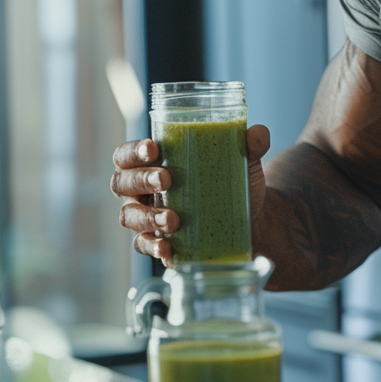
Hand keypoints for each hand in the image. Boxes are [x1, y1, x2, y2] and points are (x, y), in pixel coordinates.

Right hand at [111, 124, 271, 266]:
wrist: (253, 220)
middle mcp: (142, 190)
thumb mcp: (245, 162)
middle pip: (122, 183)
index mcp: (152, 163)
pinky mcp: (158, 242)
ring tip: (173, 219)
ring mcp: (147, 217)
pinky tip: (168, 247)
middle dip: (141, 179)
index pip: (127, 154)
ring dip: (148, 216)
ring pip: (129, 216)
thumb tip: (259, 133)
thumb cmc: (235, 182)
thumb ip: (250, 146)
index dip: (132, 151)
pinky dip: (153, 246)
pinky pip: (144, 246)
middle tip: (167, 180)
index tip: (154, 149)